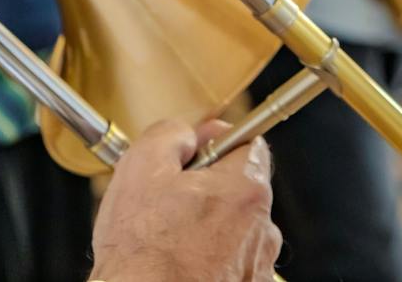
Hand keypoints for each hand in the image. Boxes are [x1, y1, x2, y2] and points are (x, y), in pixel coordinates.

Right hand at [91, 120, 280, 281]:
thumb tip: (184, 134)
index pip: (247, 142)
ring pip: (232, 228)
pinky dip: (208, 259)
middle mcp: (261, 229)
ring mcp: (257, 266)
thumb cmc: (143, 254)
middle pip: (239, 188)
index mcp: (245, 189)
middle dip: (206, 188)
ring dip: (207, 226)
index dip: (213, 140)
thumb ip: (169, 134)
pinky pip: (229, 262)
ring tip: (168, 239)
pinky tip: (178, 263)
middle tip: (168, 199)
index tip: (192, 150)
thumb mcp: (140, 167)